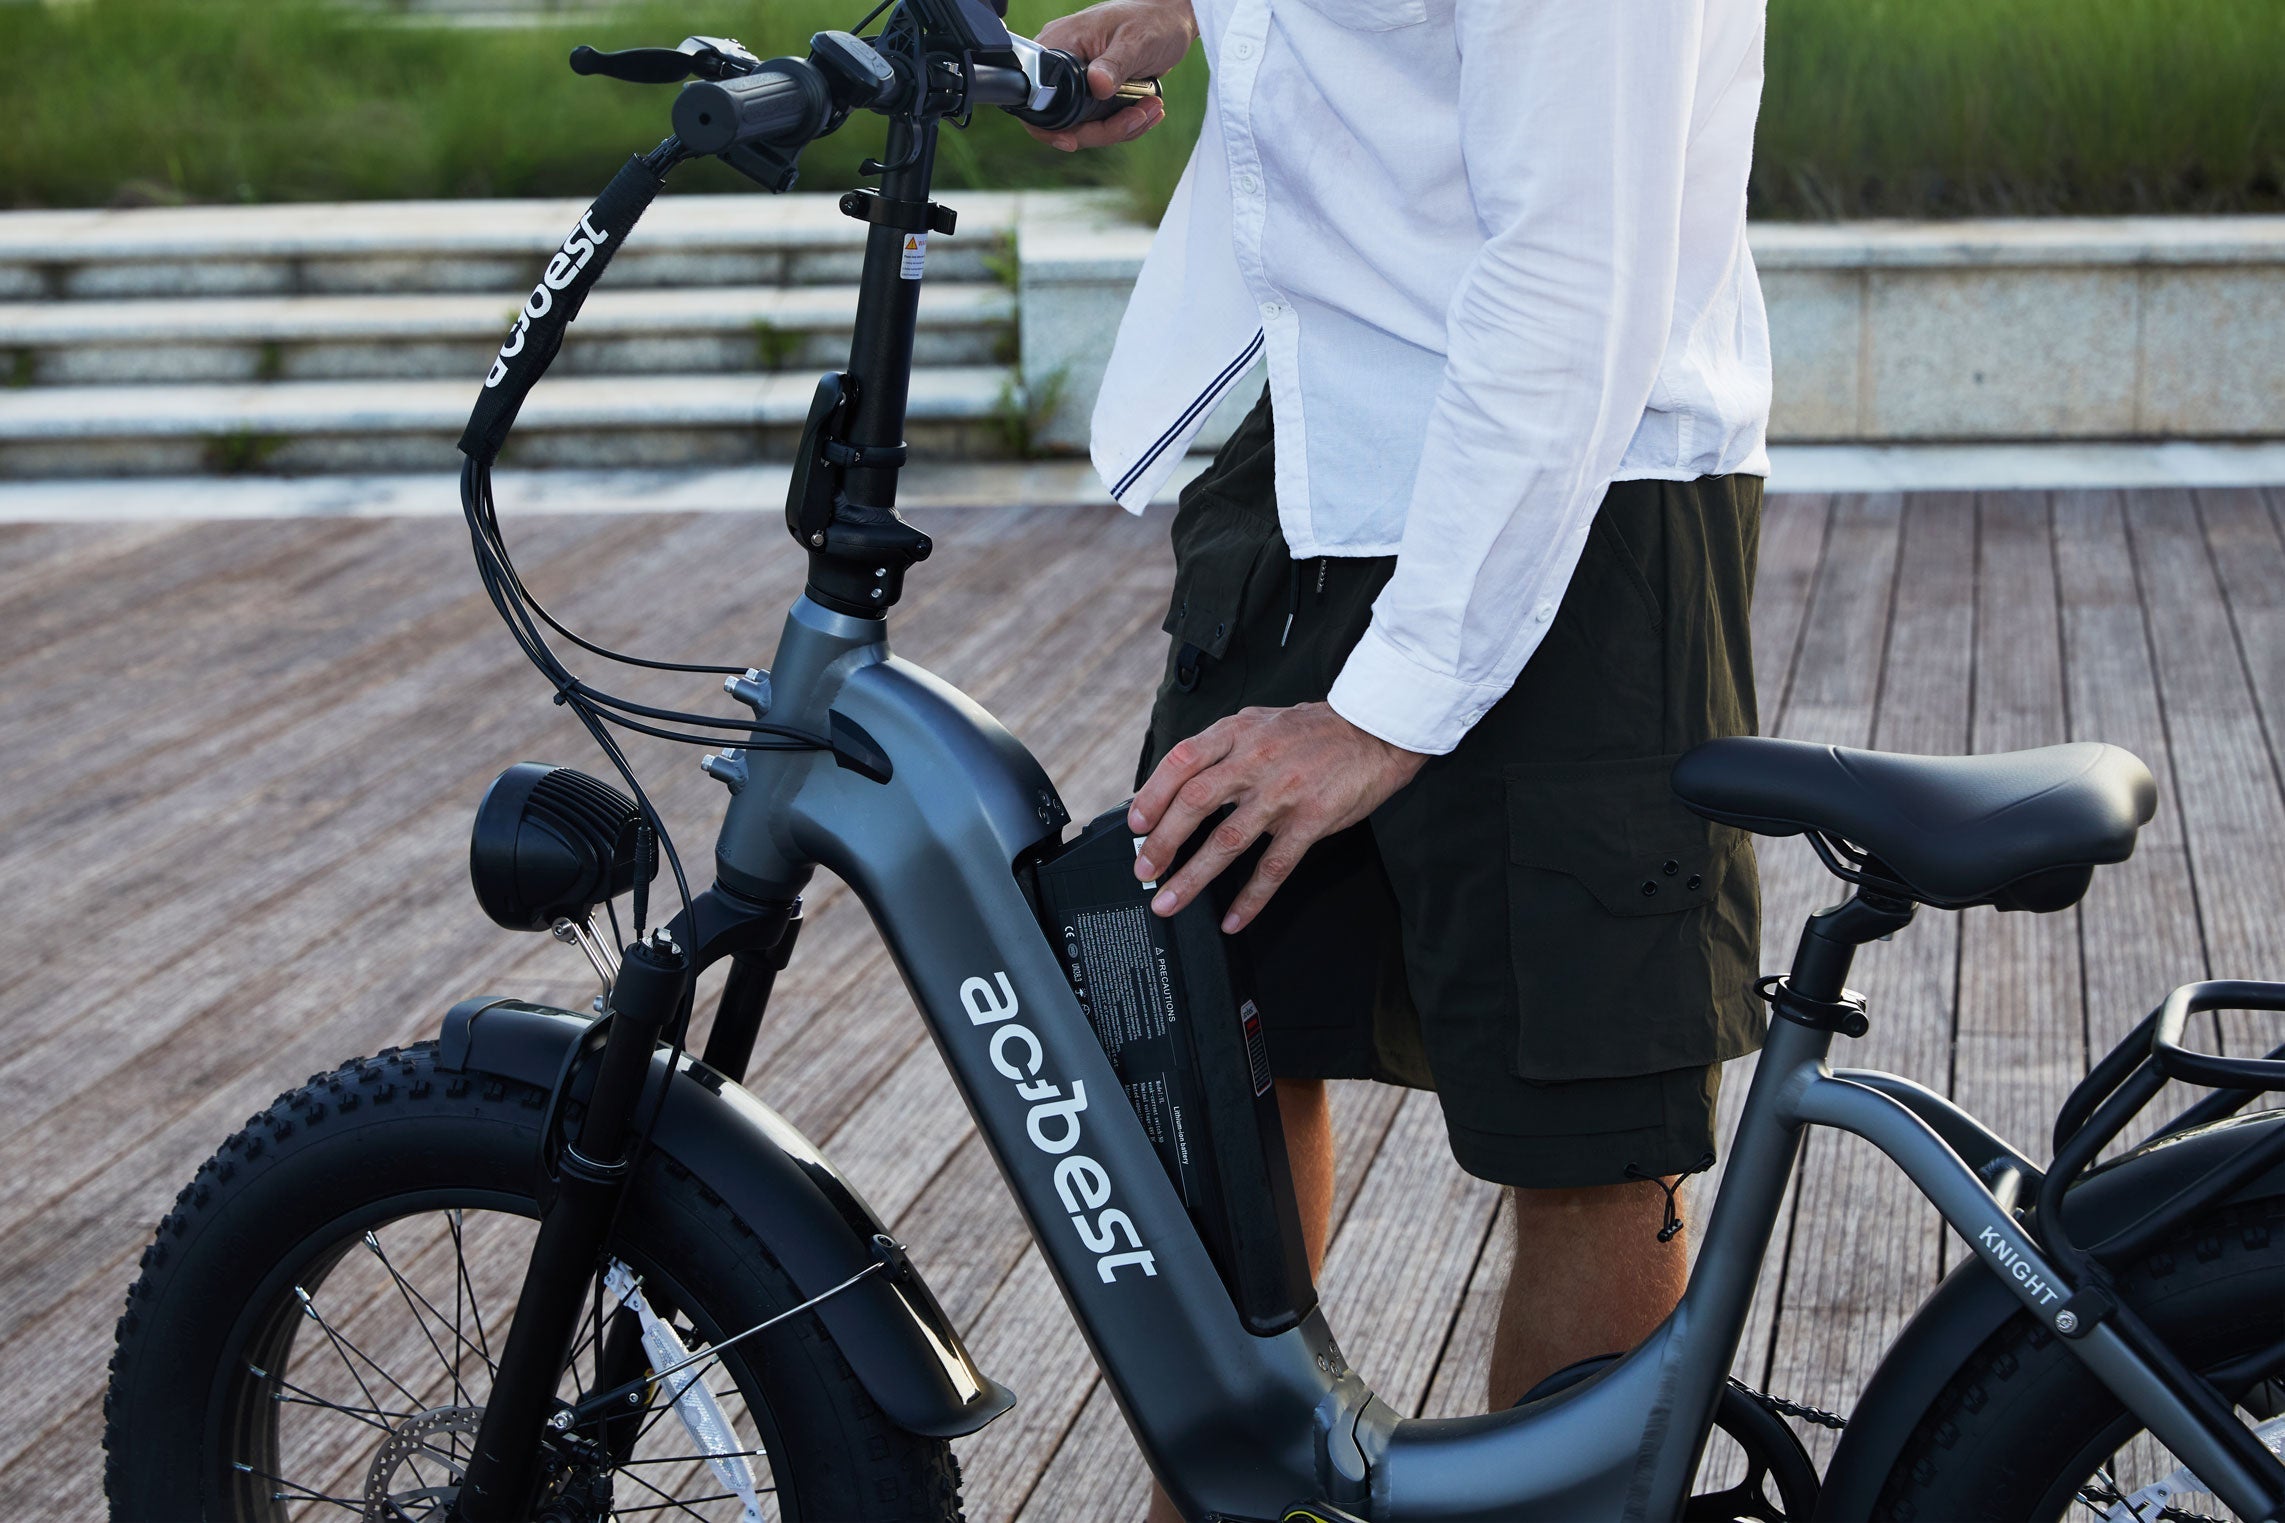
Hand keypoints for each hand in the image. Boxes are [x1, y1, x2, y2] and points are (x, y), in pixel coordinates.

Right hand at [1026, 0, 1193, 151]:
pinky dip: (1125, 123)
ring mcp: (1079, 81)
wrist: (1171, 20)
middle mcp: (1064, 65)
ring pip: (1086, 126)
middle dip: (1103, 130)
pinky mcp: (1095, 93)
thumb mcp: (1135, 40)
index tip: (1073, 141)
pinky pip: (1101, 121)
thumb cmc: (1153, 20)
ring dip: (1121, 128)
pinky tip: (1149, 110)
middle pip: (1064, 121)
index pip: (1039, 96)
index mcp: (1060, 44)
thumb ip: (1114, 64)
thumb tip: (1097, 85)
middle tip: (1138, 117)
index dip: (1051, 128)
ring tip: (1152, 109)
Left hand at [1129, 703, 1428, 932]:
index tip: (1136, 823)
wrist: (1374, 731)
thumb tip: (1180, 785)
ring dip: (1193, 876)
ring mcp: (1283, 792)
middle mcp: (1255, 760)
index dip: (1152, 794)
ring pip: (1227, 840)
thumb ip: (1223, 749)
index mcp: (1238, 732)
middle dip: (1163, 841)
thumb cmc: (1315, 730)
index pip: (1181, 761)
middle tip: (1145, 869)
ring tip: (1170, 899)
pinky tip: (1235, 918)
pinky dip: (1251, 897)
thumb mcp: (1260, 722)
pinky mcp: (1310, 820)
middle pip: (1195, 802)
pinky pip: (1274, 866)